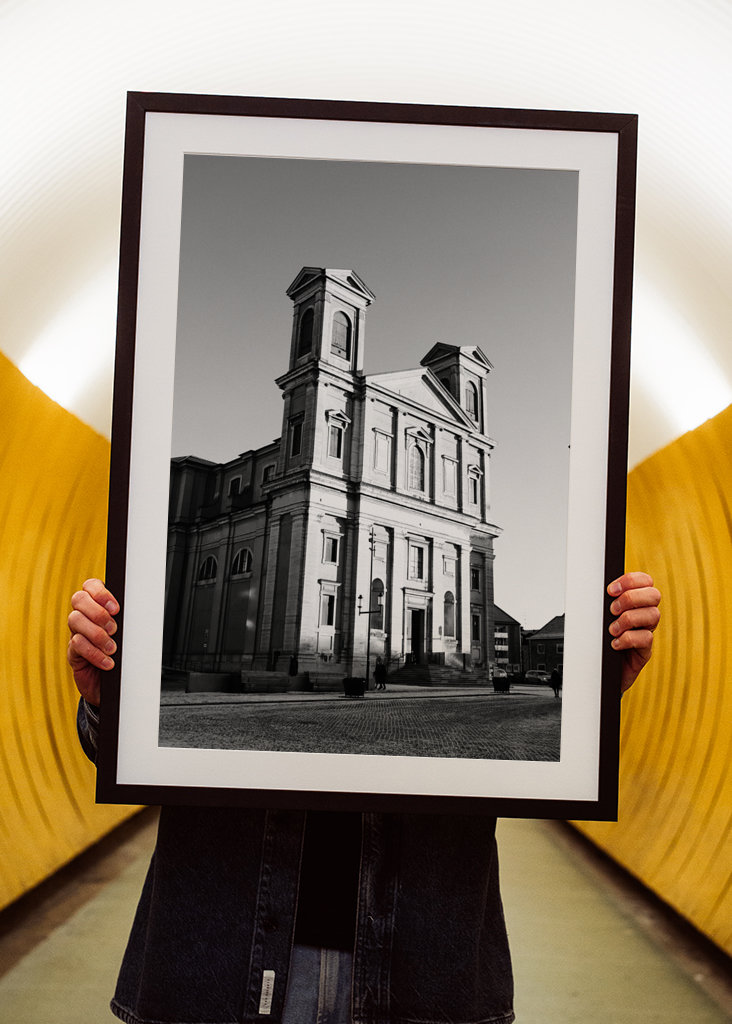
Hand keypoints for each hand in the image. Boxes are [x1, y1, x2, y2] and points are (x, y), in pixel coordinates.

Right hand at [67, 579, 119, 705]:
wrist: (116, 685)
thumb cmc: (125, 655)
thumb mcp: (129, 634)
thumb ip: (129, 620)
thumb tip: (140, 609)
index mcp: (99, 606)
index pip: (91, 586)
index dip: (100, 593)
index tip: (116, 608)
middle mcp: (85, 616)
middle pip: (79, 599)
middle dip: (98, 612)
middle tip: (114, 628)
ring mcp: (76, 633)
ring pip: (75, 620)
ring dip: (97, 634)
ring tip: (112, 648)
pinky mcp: (73, 652)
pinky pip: (77, 645)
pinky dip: (94, 653)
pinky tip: (107, 662)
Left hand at [607, 571, 660, 692]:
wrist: (598, 671)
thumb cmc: (599, 641)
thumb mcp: (599, 618)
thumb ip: (603, 603)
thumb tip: (592, 588)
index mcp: (635, 602)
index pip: (645, 581)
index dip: (631, 580)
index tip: (611, 590)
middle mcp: (644, 615)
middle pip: (654, 595)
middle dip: (630, 598)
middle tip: (612, 610)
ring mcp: (646, 632)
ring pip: (653, 615)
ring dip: (628, 619)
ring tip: (612, 629)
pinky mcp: (645, 651)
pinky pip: (646, 638)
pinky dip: (628, 639)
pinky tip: (615, 643)